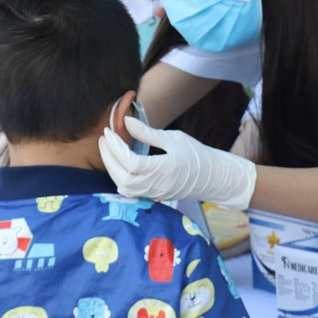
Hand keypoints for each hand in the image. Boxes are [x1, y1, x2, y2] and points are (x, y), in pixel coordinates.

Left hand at [98, 116, 256, 209]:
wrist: (213, 177)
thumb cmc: (196, 154)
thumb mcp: (173, 138)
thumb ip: (147, 133)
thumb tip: (125, 121)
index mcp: (163, 169)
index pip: (130, 162)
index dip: (116, 147)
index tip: (109, 132)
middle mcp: (157, 185)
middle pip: (122, 176)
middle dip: (108, 157)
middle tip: (104, 138)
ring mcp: (154, 193)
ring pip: (123, 185)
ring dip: (111, 167)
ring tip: (108, 148)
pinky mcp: (152, 195)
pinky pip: (129, 190)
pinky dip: (119, 176)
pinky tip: (116, 162)